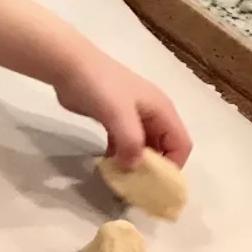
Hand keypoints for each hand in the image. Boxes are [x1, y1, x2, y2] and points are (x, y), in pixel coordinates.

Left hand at [0, 0, 191, 169]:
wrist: (70, 65)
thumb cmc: (99, 87)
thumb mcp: (119, 115)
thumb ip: (130, 142)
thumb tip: (135, 167)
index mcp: (162, 110)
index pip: (181, 143)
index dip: (173, 165)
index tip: (155, 184)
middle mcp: (152, 113)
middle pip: (164, 146)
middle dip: (154, 167)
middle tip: (137, 186)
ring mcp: (133, 115)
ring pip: (143, 146)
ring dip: (135, 163)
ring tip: (122, 180)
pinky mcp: (114, 118)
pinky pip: (125, 142)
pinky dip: (120, 155)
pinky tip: (108, 167)